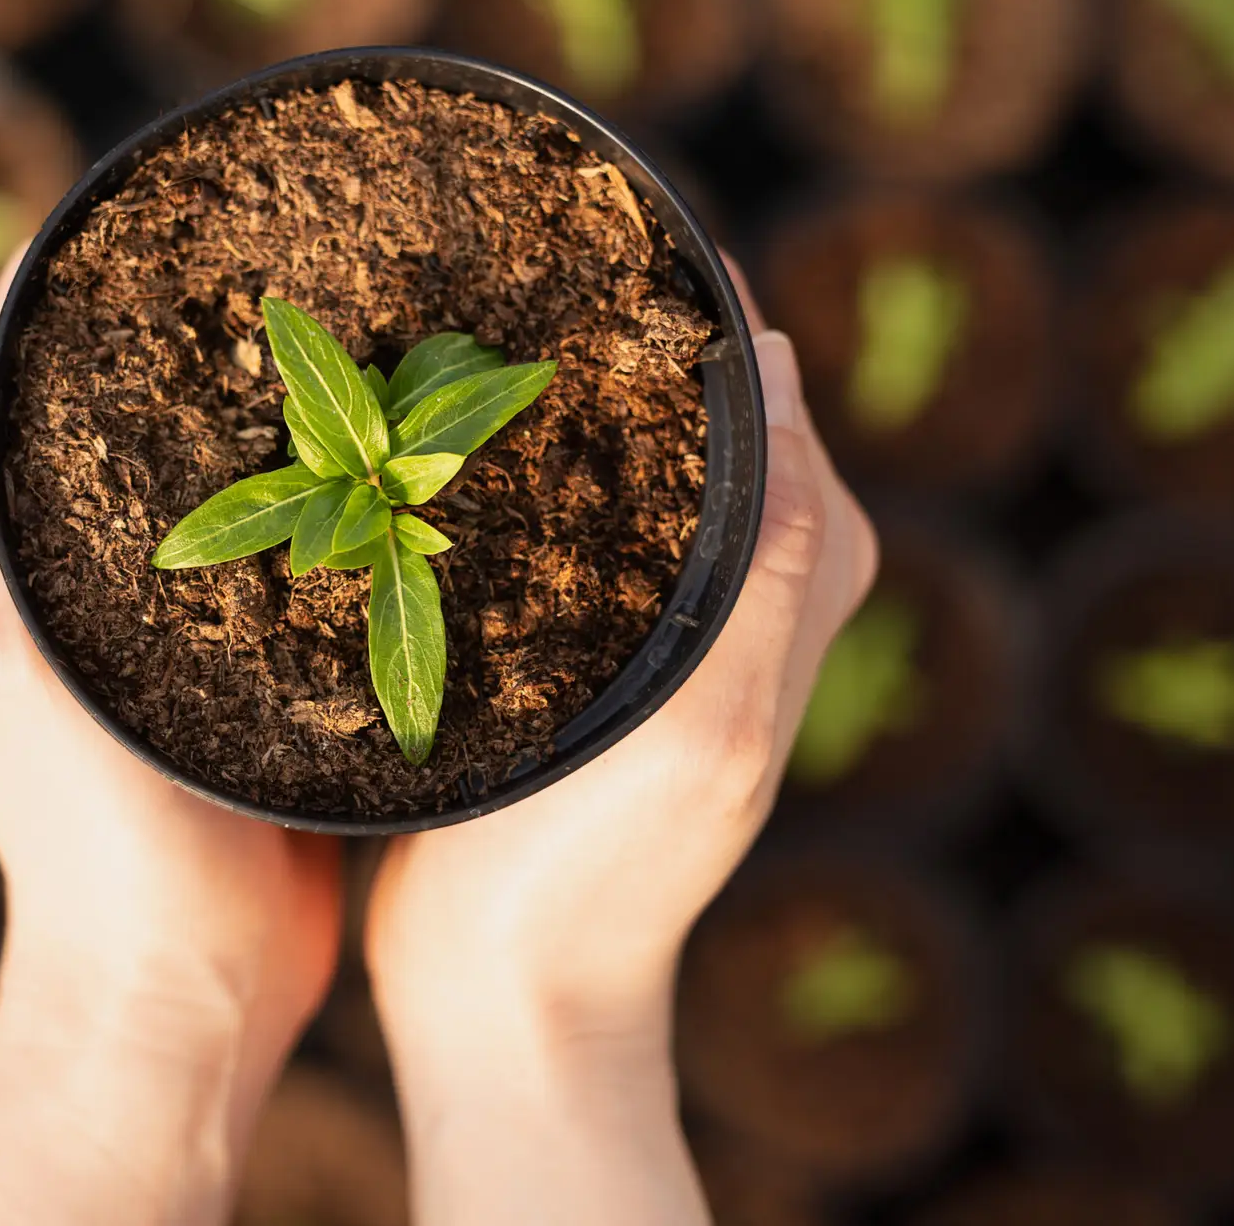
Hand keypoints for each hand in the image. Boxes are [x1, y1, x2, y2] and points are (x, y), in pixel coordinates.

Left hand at [0, 253, 341, 1225]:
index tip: (176, 204)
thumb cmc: (86, 834)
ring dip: (291, 409)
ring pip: (235, 474)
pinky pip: (298, 550)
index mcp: (20, 554)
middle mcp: (95, 574)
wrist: (178, 985)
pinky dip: (338, 495)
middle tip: (308, 255)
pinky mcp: (262, 667)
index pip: (41, 370)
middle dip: (214, 333)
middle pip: (149, 409)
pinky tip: (407, 458)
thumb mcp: (5, 653)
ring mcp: (184, 621)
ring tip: (374, 330)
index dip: (93, 279)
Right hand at [363, 262, 877, 1223]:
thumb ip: (774, 569)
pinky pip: (566, 529)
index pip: (775, 416)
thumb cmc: (606, 877)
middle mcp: (733, 600)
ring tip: (471, 333)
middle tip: (523, 267)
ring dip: (565, 407)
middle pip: (700, 428)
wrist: (504, 995)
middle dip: (630, 346)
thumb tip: (782, 375)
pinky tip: (441, 446)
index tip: (622, 238)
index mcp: (792, 598)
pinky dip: (521, 477)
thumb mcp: (709, 728)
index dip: (710, 324)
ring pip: (627, 473)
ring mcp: (649, 625)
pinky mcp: (574, 652)